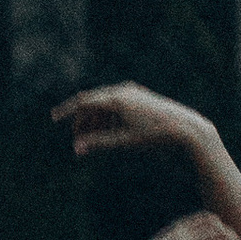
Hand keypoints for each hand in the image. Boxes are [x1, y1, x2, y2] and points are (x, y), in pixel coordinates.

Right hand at [52, 83, 221, 158]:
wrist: (186, 129)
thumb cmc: (155, 136)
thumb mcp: (124, 141)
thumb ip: (99, 143)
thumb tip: (76, 149)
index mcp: (116, 99)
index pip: (84, 102)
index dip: (67, 111)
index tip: (54, 119)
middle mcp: (123, 91)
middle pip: (93, 102)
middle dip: (83, 120)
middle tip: (78, 140)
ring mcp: (133, 92)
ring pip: (105, 104)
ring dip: (96, 120)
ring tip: (94, 139)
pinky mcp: (141, 97)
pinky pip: (117, 104)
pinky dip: (108, 117)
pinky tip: (110, 132)